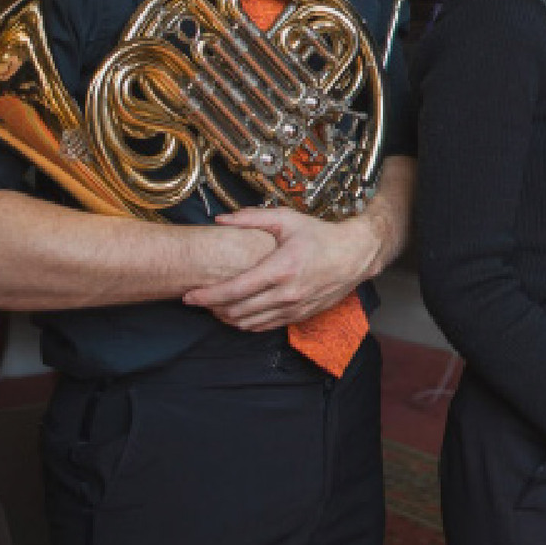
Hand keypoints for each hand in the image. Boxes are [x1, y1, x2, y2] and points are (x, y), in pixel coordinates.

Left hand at [183, 209, 381, 329]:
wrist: (356, 254)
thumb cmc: (322, 236)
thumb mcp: (288, 220)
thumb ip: (252, 218)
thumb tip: (221, 219)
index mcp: (281, 269)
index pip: (234, 290)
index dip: (207, 296)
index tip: (189, 297)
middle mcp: (287, 293)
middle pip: (238, 311)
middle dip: (213, 309)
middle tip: (201, 301)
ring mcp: (295, 307)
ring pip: (250, 323)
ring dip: (229, 319)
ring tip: (217, 308)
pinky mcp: (301, 315)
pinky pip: (267, 326)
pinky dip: (248, 324)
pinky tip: (240, 315)